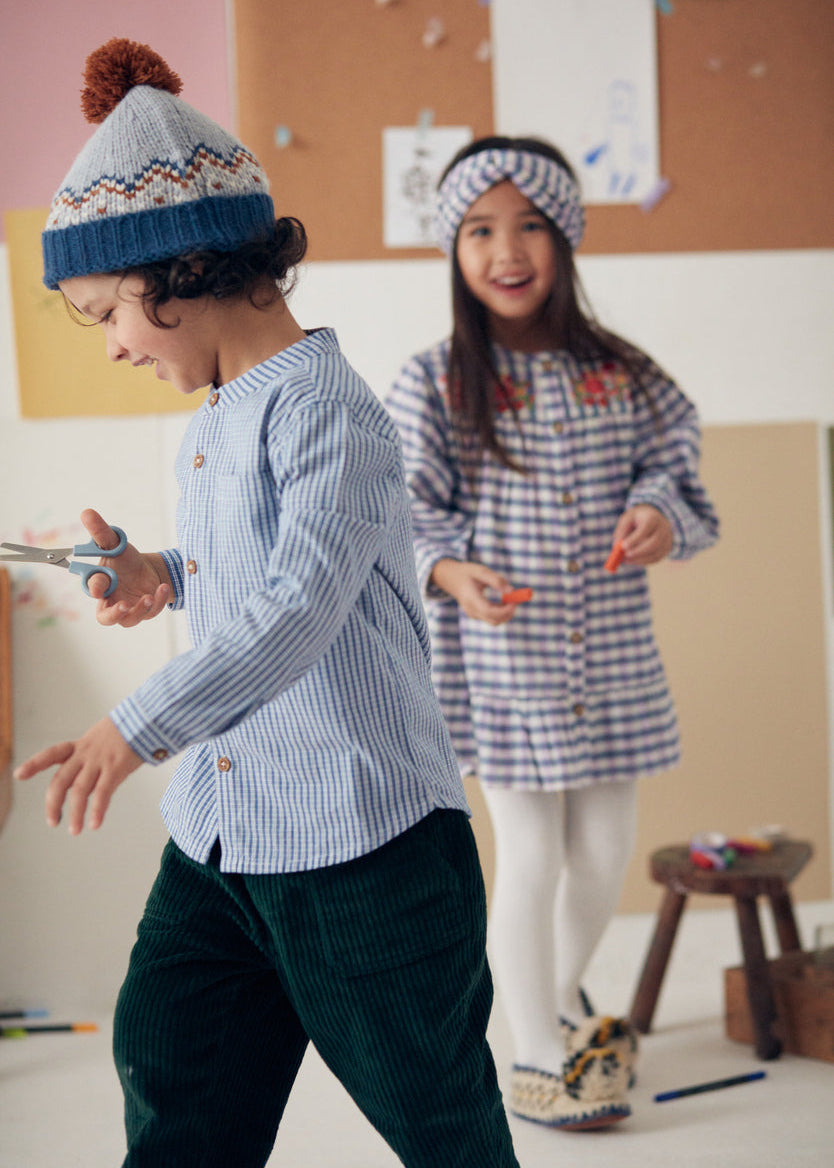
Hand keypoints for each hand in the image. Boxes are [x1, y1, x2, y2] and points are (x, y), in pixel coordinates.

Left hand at [14, 717, 141, 834]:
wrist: (146, 720)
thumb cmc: (126, 733)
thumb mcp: (101, 740)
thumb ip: (90, 762)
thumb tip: (85, 790)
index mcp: (80, 746)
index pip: (52, 753)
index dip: (34, 764)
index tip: (18, 775)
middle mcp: (85, 754)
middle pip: (61, 781)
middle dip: (53, 804)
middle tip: (53, 822)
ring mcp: (99, 761)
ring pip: (79, 791)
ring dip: (75, 814)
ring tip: (74, 830)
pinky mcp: (115, 768)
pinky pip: (103, 793)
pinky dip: (97, 810)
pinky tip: (94, 824)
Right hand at [80, 508, 170, 626]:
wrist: (147, 569)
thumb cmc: (125, 559)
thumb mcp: (115, 543)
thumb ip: (100, 532)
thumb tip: (87, 512)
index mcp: (100, 584)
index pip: (93, 589)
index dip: (96, 588)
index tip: (101, 586)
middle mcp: (111, 600)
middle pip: (104, 618)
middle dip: (113, 614)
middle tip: (122, 606)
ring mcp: (129, 609)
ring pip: (129, 620)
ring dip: (139, 610)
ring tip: (149, 596)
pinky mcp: (145, 612)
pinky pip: (150, 612)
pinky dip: (157, 601)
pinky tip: (162, 587)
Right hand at [431, 558, 520, 625]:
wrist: (450, 578)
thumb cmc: (467, 572)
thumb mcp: (481, 571)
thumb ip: (496, 580)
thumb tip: (511, 591)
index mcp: (471, 599)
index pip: (490, 611)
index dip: (505, 609)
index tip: (515, 601)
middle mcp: (471, 610)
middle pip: (494, 620)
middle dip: (508, 613)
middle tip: (517, 599)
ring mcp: (473, 614)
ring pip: (494, 620)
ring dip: (505, 612)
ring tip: (509, 597)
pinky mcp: (475, 614)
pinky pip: (491, 618)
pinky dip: (500, 611)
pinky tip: (503, 600)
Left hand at [611, 505, 673, 566]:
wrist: (653, 517)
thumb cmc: (637, 519)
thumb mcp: (627, 520)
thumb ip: (622, 531)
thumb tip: (616, 547)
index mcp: (653, 518)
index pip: (646, 528)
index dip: (635, 539)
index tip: (623, 546)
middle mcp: (663, 528)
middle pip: (655, 542)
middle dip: (639, 551)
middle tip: (625, 556)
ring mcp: (667, 539)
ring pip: (656, 553)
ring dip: (640, 559)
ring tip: (626, 560)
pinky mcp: (667, 548)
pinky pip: (656, 558)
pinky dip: (644, 561)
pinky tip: (633, 560)